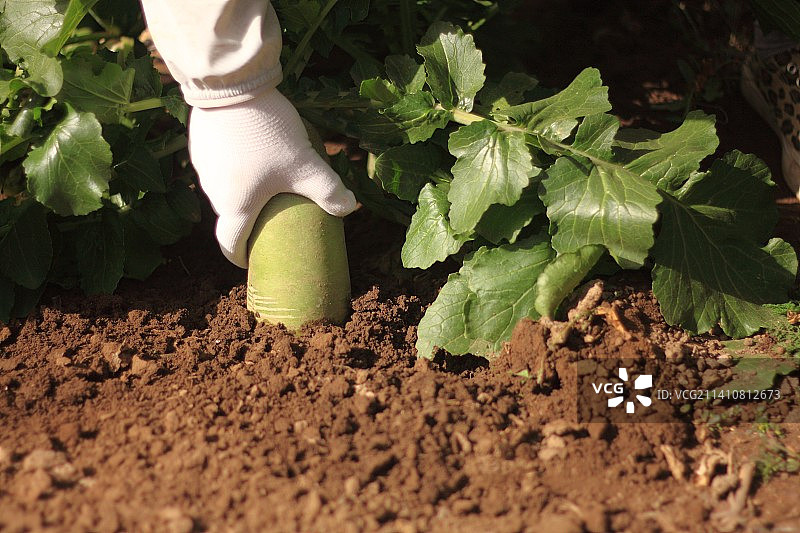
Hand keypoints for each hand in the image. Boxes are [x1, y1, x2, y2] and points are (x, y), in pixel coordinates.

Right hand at [188, 88, 356, 267]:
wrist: (231, 86)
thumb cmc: (267, 135)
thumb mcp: (305, 165)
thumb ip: (329, 190)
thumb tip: (350, 207)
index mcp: (234, 206)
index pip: (230, 244)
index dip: (240, 256)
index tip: (252, 258)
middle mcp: (213, 192)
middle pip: (229, 215)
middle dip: (249, 220)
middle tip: (272, 215)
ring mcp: (203, 166)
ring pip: (223, 188)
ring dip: (241, 190)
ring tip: (266, 181)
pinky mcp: (201, 143)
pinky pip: (219, 164)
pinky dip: (234, 166)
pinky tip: (252, 152)